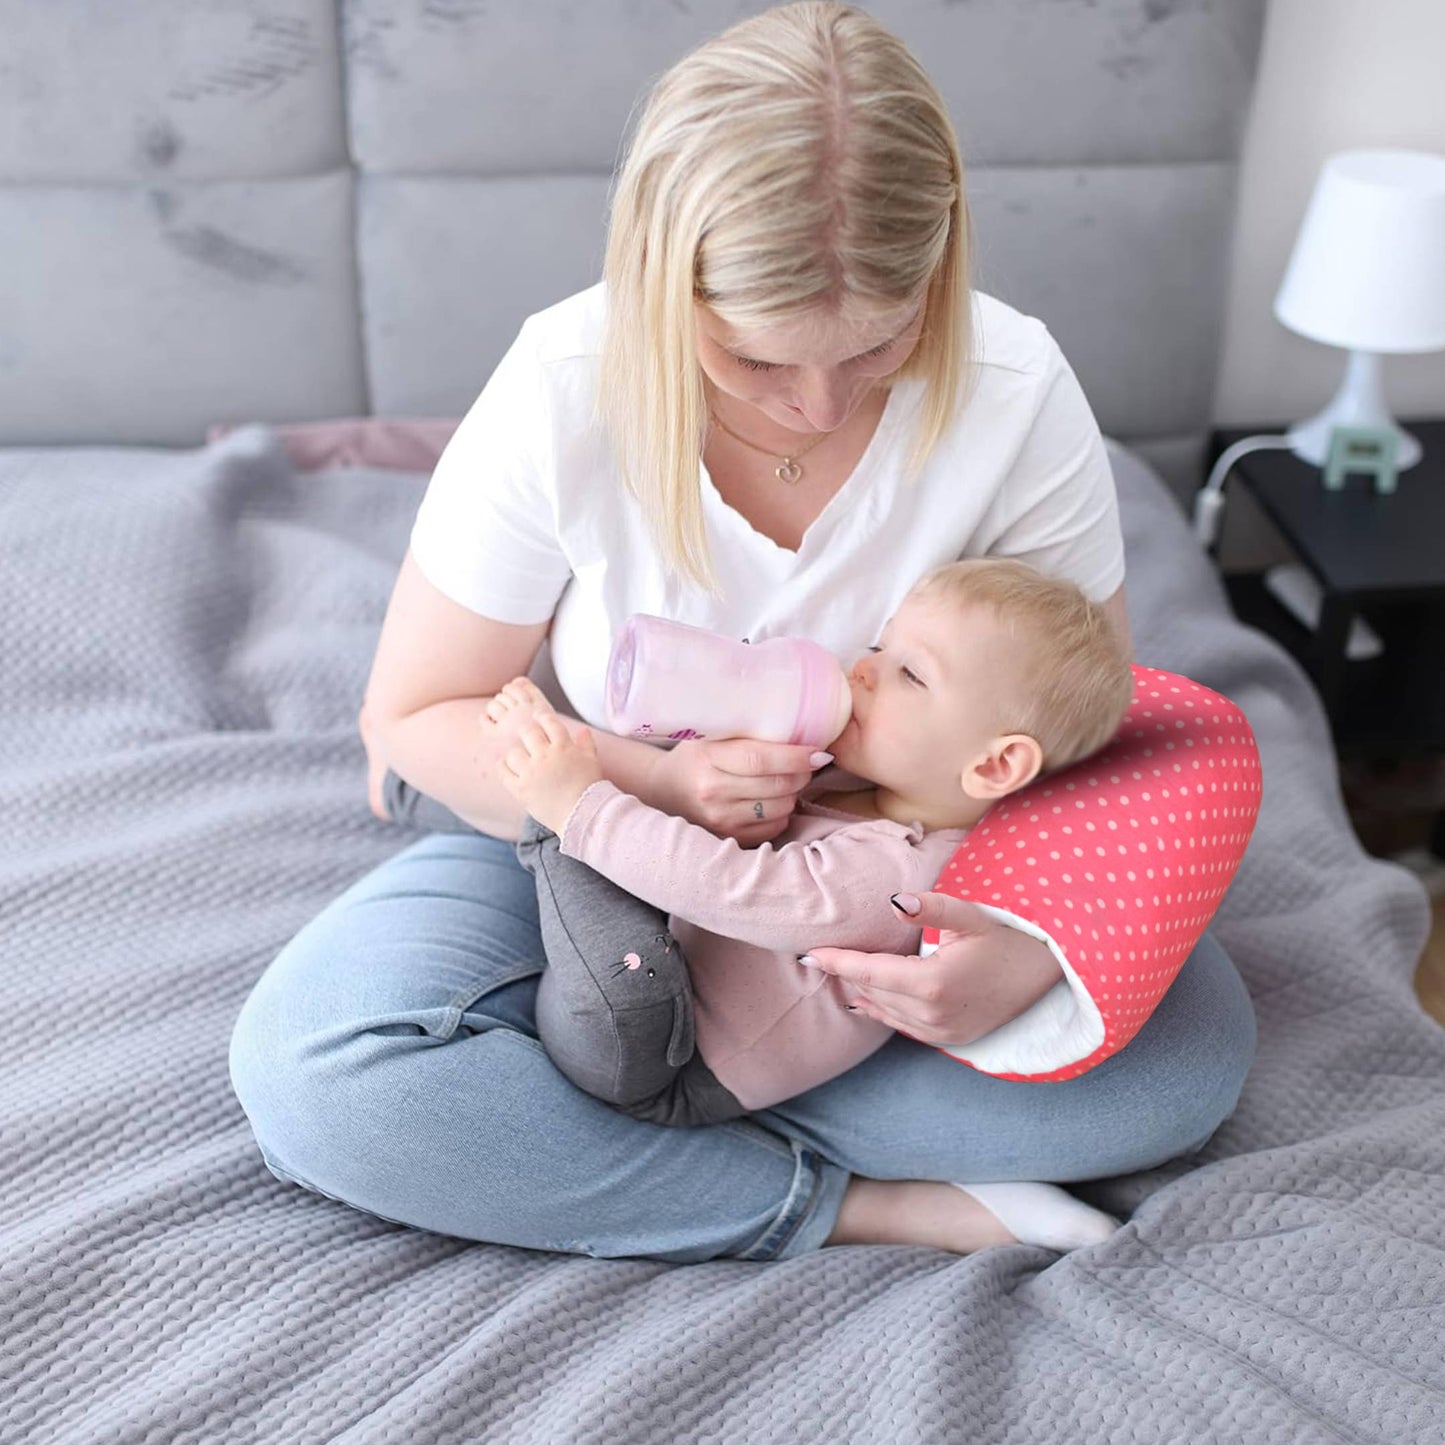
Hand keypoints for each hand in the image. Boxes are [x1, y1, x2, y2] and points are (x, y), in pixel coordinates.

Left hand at [499, 709, 604, 833]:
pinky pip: (504, 772)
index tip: (539, 718)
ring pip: (513, 752)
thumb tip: (582, 730)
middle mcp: (545, 756)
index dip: (543, 717)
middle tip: (528, 737)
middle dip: (527, 732)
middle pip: (528, 732)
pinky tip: (506, 767)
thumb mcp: (592, 761)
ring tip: (520, 758)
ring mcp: (530, 772)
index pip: (549, 722)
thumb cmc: (590, 787)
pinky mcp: (520, 789)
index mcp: (563, 747)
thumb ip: (586, 743)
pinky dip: (503, 767)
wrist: (583, 815)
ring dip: (516, 753)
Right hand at [648, 736, 830, 845]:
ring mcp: (719, 819)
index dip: (796, 757)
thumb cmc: (695, 756)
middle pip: (776, 786)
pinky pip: (774, 828)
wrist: (662, 790)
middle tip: (808, 763)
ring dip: (794, 793)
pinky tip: (774, 800)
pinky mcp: (727, 837)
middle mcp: (712, 792)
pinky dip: (782, 813)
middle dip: (802, 774)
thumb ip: (746, 732)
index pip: (760, 760)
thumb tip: (798, 728)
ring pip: (780, 808)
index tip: (819, 753)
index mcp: (707, 759)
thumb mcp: (711, 735)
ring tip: (787, 780)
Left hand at [801, 892, 1064, 1045]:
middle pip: (873, 993)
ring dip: (860, 992)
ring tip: (834, 974)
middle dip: (843, 974)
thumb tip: (895, 901)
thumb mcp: (973, 916)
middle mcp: (933, 1015)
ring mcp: (942, 1032)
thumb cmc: (1009, 937)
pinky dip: (881, 1011)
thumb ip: (933, 908)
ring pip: (885, 1013)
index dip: (837, 963)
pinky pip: (903, 1026)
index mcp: (934, 983)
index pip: (870, 973)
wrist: (1050, 974)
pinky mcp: (950, 1039)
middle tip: (815, 957)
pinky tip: (864, 999)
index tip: (809, 954)